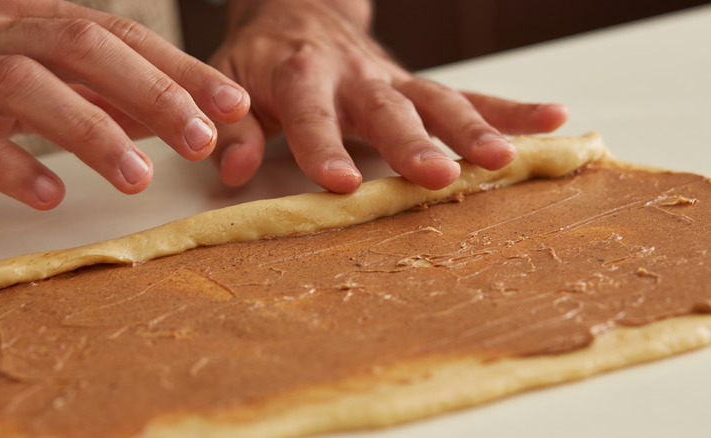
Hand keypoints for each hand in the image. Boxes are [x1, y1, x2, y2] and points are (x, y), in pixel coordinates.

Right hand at [0, 0, 249, 208]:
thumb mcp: (41, 72)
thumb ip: (101, 89)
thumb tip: (176, 114)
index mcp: (33, 18)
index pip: (121, 34)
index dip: (179, 68)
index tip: (232, 104)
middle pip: (80, 46)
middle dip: (150, 91)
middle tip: (200, 140)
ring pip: (23, 84)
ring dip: (90, 130)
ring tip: (138, 177)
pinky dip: (6, 163)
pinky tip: (49, 194)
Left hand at [209, 0, 567, 191]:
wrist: (297, 11)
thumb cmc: (263, 58)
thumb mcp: (231, 83)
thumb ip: (237, 126)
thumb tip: (232, 169)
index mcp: (301, 74)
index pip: (313, 116)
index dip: (325, 148)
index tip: (342, 183)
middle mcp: (355, 75)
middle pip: (388, 109)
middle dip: (415, 143)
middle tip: (439, 177)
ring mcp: (394, 78)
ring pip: (438, 100)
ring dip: (473, 129)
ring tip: (504, 160)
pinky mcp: (418, 84)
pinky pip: (469, 93)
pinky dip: (510, 107)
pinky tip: (553, 120)